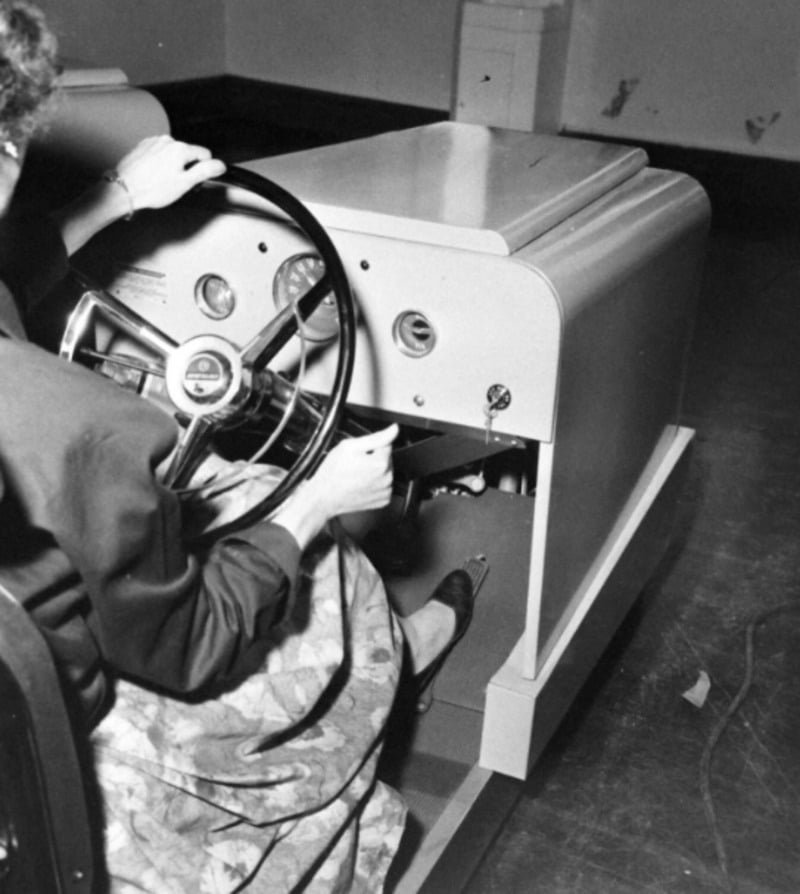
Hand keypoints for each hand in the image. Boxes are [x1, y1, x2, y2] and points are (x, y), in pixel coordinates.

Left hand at [115, 135, 226, 212]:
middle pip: (188, 153)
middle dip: (186, 167)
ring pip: (173, 153)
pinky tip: (152, 174)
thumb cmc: (152, 189)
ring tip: (161, 180)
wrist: (124, 189)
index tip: (192, 180)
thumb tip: (220, 165)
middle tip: (175, 183)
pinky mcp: (143, 146)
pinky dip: (159, 162)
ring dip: (172, 165)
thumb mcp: (184, 183)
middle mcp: (167, 140)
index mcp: (180, 148)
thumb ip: (205, 171)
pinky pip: (160, 153)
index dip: (202, 170)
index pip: (205, 154)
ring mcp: (154, 142)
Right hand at [270, 425, 398, 548]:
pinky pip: (384, 486)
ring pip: (386, 472)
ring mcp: (385, 491)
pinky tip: (362, 485)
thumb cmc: (333, 473)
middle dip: (373, 459)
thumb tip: (394, 429)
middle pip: (387, 459)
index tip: (359, 454)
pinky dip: (376, 484)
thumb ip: (376, 437)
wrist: (324, 497)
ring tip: (357, 475)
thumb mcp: (349, 446)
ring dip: (375, 471)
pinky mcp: (383, 501)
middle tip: (355, 465)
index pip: (386, 445)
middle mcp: (387, 479)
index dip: (370, 447)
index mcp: (381, 463)